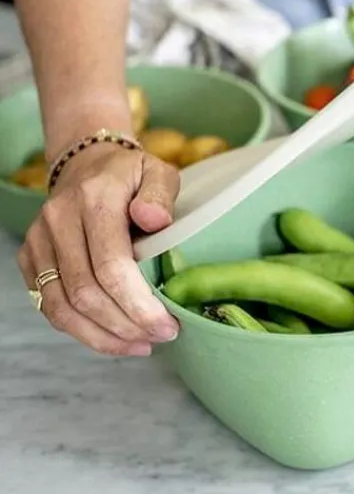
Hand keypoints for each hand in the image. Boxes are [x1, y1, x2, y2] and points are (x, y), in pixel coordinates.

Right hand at [16, 142, 180, 355]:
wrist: (87, 163)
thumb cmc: (131, 175)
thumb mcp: (158, 172)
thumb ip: (161, 193)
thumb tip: (155, 220)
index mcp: (93, 200)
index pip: (110, 266)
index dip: (138, 304)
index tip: (168, 324)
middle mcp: (58, 222)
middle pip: (85, 293)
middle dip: (125, 325)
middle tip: (161, 336)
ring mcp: (38, 241)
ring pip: (61, 307)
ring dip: (102, 336)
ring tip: (140, 345)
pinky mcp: (29, 258)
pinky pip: (50, 306)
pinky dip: (82, 331)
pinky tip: (114, 338)